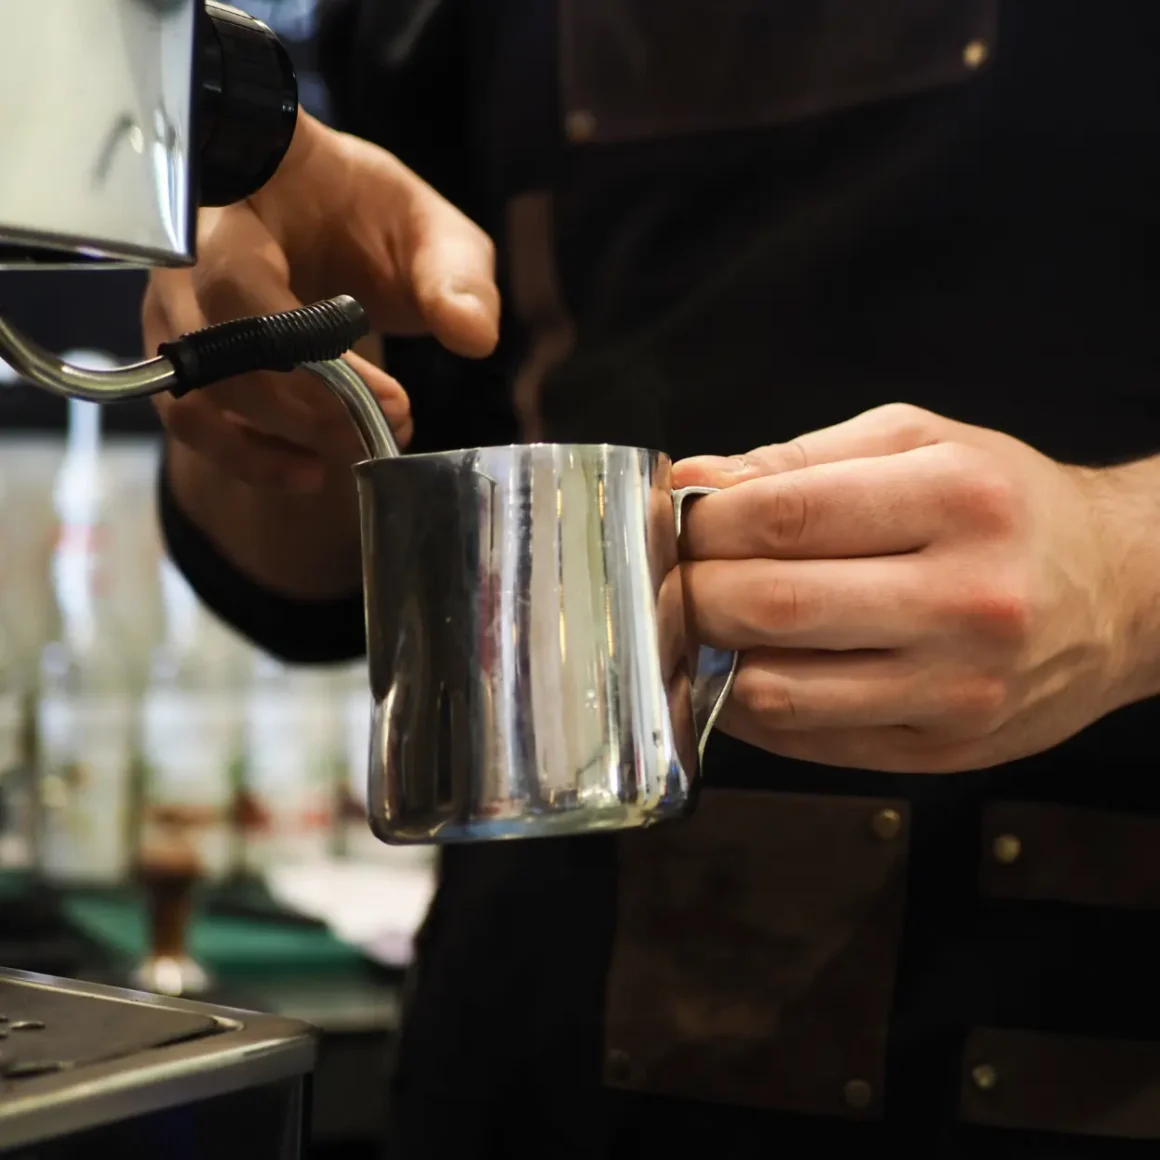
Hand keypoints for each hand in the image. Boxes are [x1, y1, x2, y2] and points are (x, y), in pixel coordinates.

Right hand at [142, 111, 498, 491]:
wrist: (314, 207)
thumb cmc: (367, 212)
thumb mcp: (429, 229)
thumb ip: (455, 274)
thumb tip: (474, 334)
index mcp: (240, 209)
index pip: (239, 281)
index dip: (309, 351)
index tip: (392, 397)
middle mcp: (184, 262)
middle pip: (217, 352)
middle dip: (310, 409)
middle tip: (392, 425)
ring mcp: (173, 313)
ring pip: (197, 397)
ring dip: (279, 442)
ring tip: (356, 451)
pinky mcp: (184, 362)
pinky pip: (191, 423)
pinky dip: (248, 459)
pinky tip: (310, 472)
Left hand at [673, 403, 1132, 772]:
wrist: (1120, 594)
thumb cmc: (1008, 507)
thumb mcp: (920, 444)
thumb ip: (799, 460)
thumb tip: (695, 482)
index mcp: (958, 500)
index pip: (785, 515)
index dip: (702, 524)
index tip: (673, 525)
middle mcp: (966, 600)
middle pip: (773, 607)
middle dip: (692, 592)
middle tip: (672, 578)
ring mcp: (957, 688)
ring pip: (778, 690)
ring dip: (712, 658)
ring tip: (706, 624)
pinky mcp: (943, 751)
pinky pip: (808, 741)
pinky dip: (751, 709)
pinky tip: (743, 670)